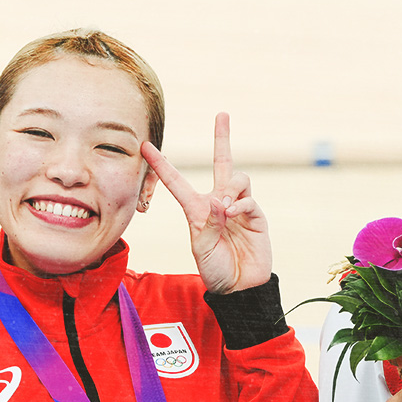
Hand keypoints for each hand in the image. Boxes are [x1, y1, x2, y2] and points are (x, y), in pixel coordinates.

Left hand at [141, 113, 271, 294]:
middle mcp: (218, 203)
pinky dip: (241, 204)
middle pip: (221, 163)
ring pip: (237, 179)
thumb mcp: (202, 248)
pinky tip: (233, 214)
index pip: (176, 182)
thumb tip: (220, 200)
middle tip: (222, 114)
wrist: (239, 288)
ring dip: (230, 188)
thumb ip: (209, 225)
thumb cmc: (216, 269)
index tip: (145, 146)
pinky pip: (249, 199)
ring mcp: (239, 208)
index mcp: (196, 210)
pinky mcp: (255, 217)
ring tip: (226, 208)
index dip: (161, 164)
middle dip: (222, 138)